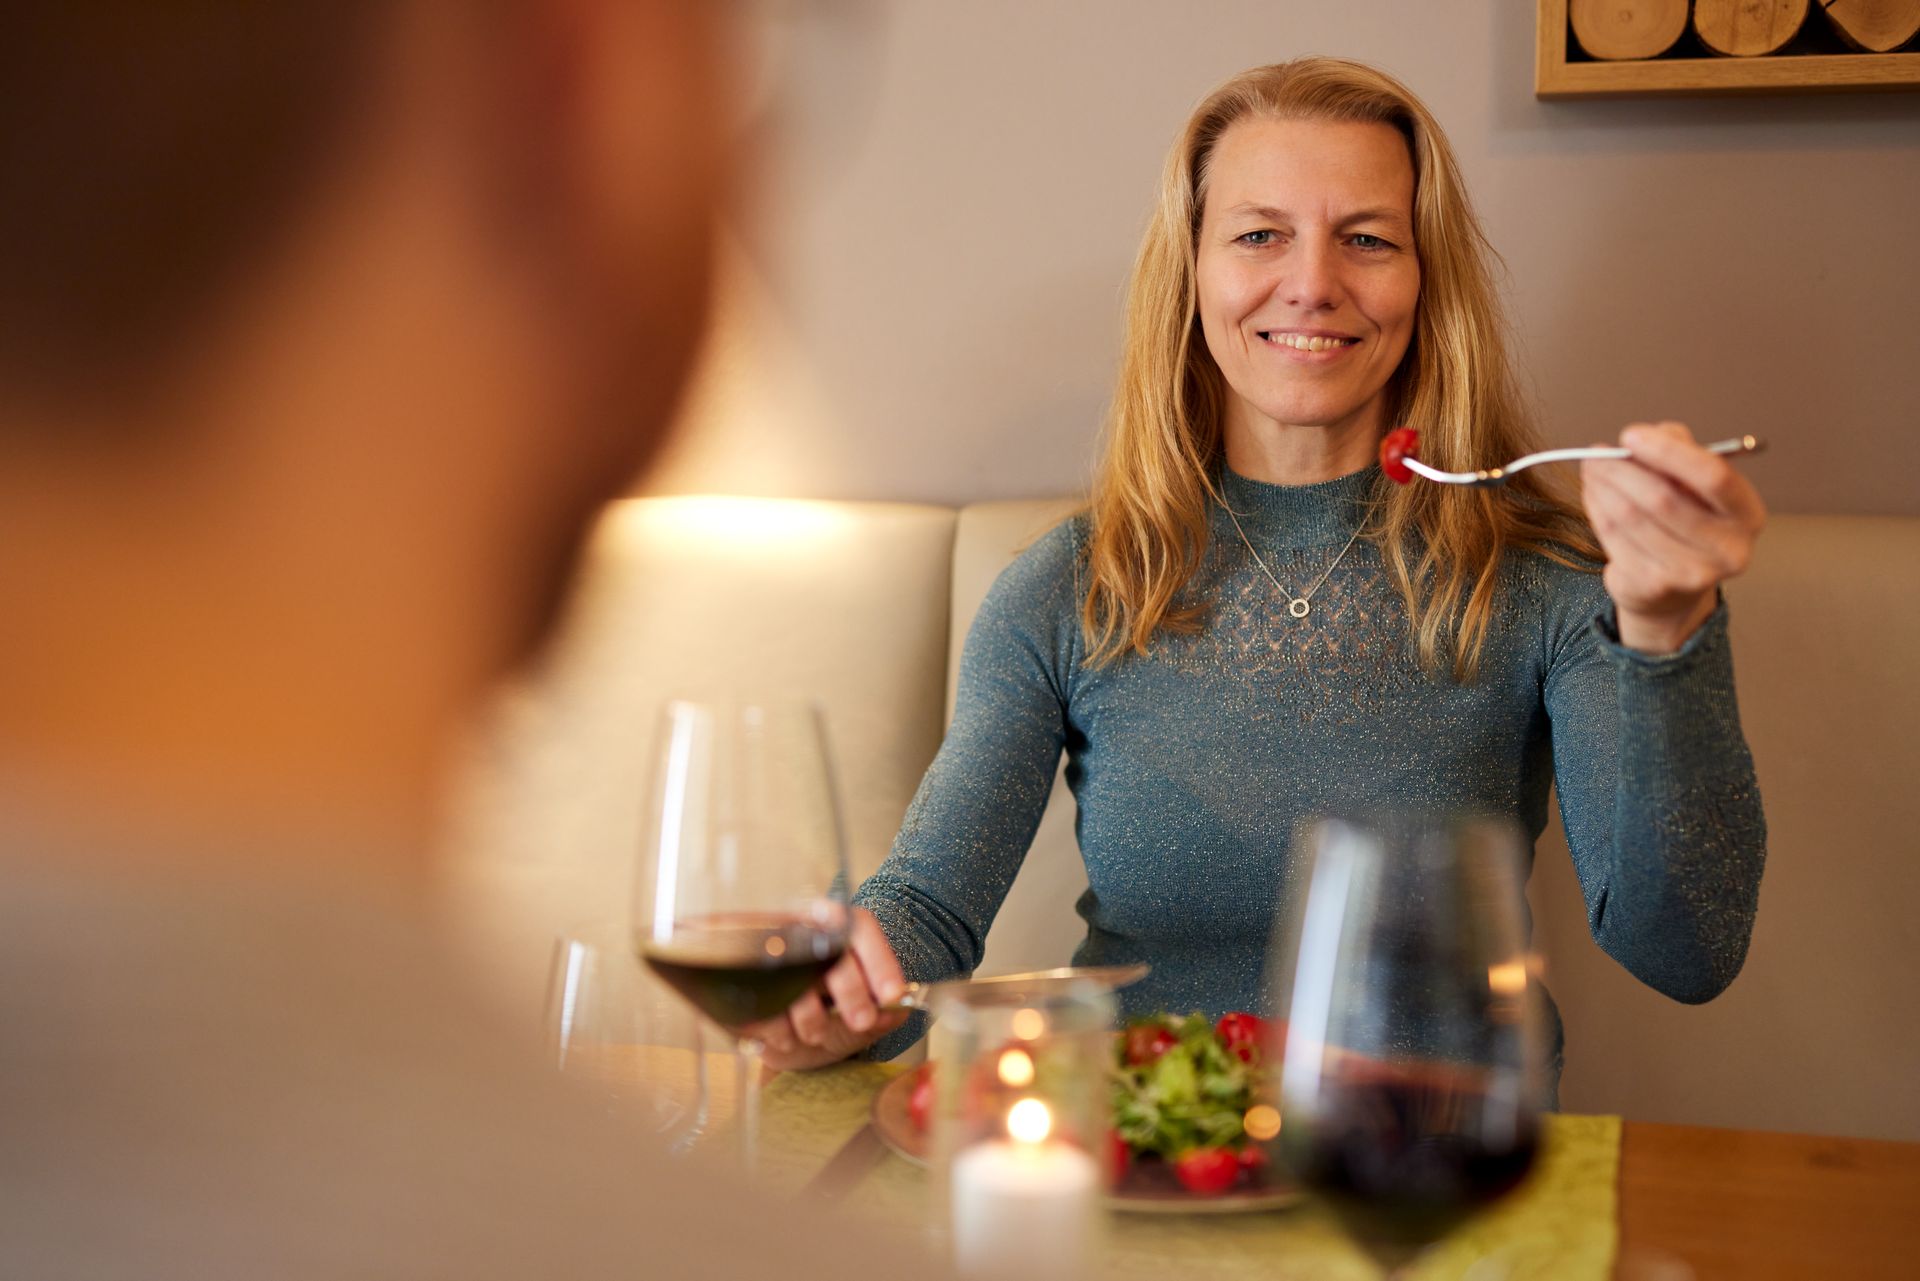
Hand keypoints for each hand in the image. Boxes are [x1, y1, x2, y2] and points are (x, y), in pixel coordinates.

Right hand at [747, 907, 910, 1071]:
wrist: (772, 1030)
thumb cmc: (821, 1020)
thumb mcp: (855, 1024)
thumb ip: (880, 1018)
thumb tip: (897, 1011)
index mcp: (836, 931)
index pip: (860, 929)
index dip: (879, 960)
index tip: (894, 995)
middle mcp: (801, 931)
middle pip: (830, 951)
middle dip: (851, 992)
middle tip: (862, 1021)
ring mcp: (764, 949)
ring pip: (794, 979)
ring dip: (811, 1019)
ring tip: (815, 1035)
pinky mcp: (735, 976)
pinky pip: (759, 1003)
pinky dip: (777, 1030)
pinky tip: (785, 1039)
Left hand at [1580, 421, 1765, 653]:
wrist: (1671, 586)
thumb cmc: (1684, 520)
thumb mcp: (1693, 481)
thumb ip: (1679, 449)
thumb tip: (1648, 436)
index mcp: (1747, 513)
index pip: (1713, 476)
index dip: (1668, 452)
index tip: (1631, 435)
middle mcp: (1728, 548)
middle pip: (1663, 499)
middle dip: (1621, 469)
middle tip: (1596, 453)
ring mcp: (1692, 573)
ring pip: (1631, 517)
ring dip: (1602, 487)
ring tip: (1592, 470)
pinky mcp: (1654, 586)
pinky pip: (1613, 537)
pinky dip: (1597, 509)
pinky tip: (1594, 496)